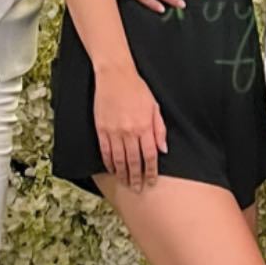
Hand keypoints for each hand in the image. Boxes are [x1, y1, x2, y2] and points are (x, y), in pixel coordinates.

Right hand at [94, 66, 166, 189]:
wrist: (115, 76)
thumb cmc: (137, 89)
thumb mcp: (154, 107)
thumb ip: (159, 129)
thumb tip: (163, 149)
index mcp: (144, 126)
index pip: (149, 156)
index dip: (150, 171)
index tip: (151, 181)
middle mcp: (129, 131)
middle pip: (133, 161)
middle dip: (136, 177)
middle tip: (138, 188)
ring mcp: (114, 131)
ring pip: (118, 159)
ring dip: (123, 174)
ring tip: (126, 183)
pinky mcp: (101, 129)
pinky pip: (105, 151)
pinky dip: (108, 162)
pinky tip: (112, 169)